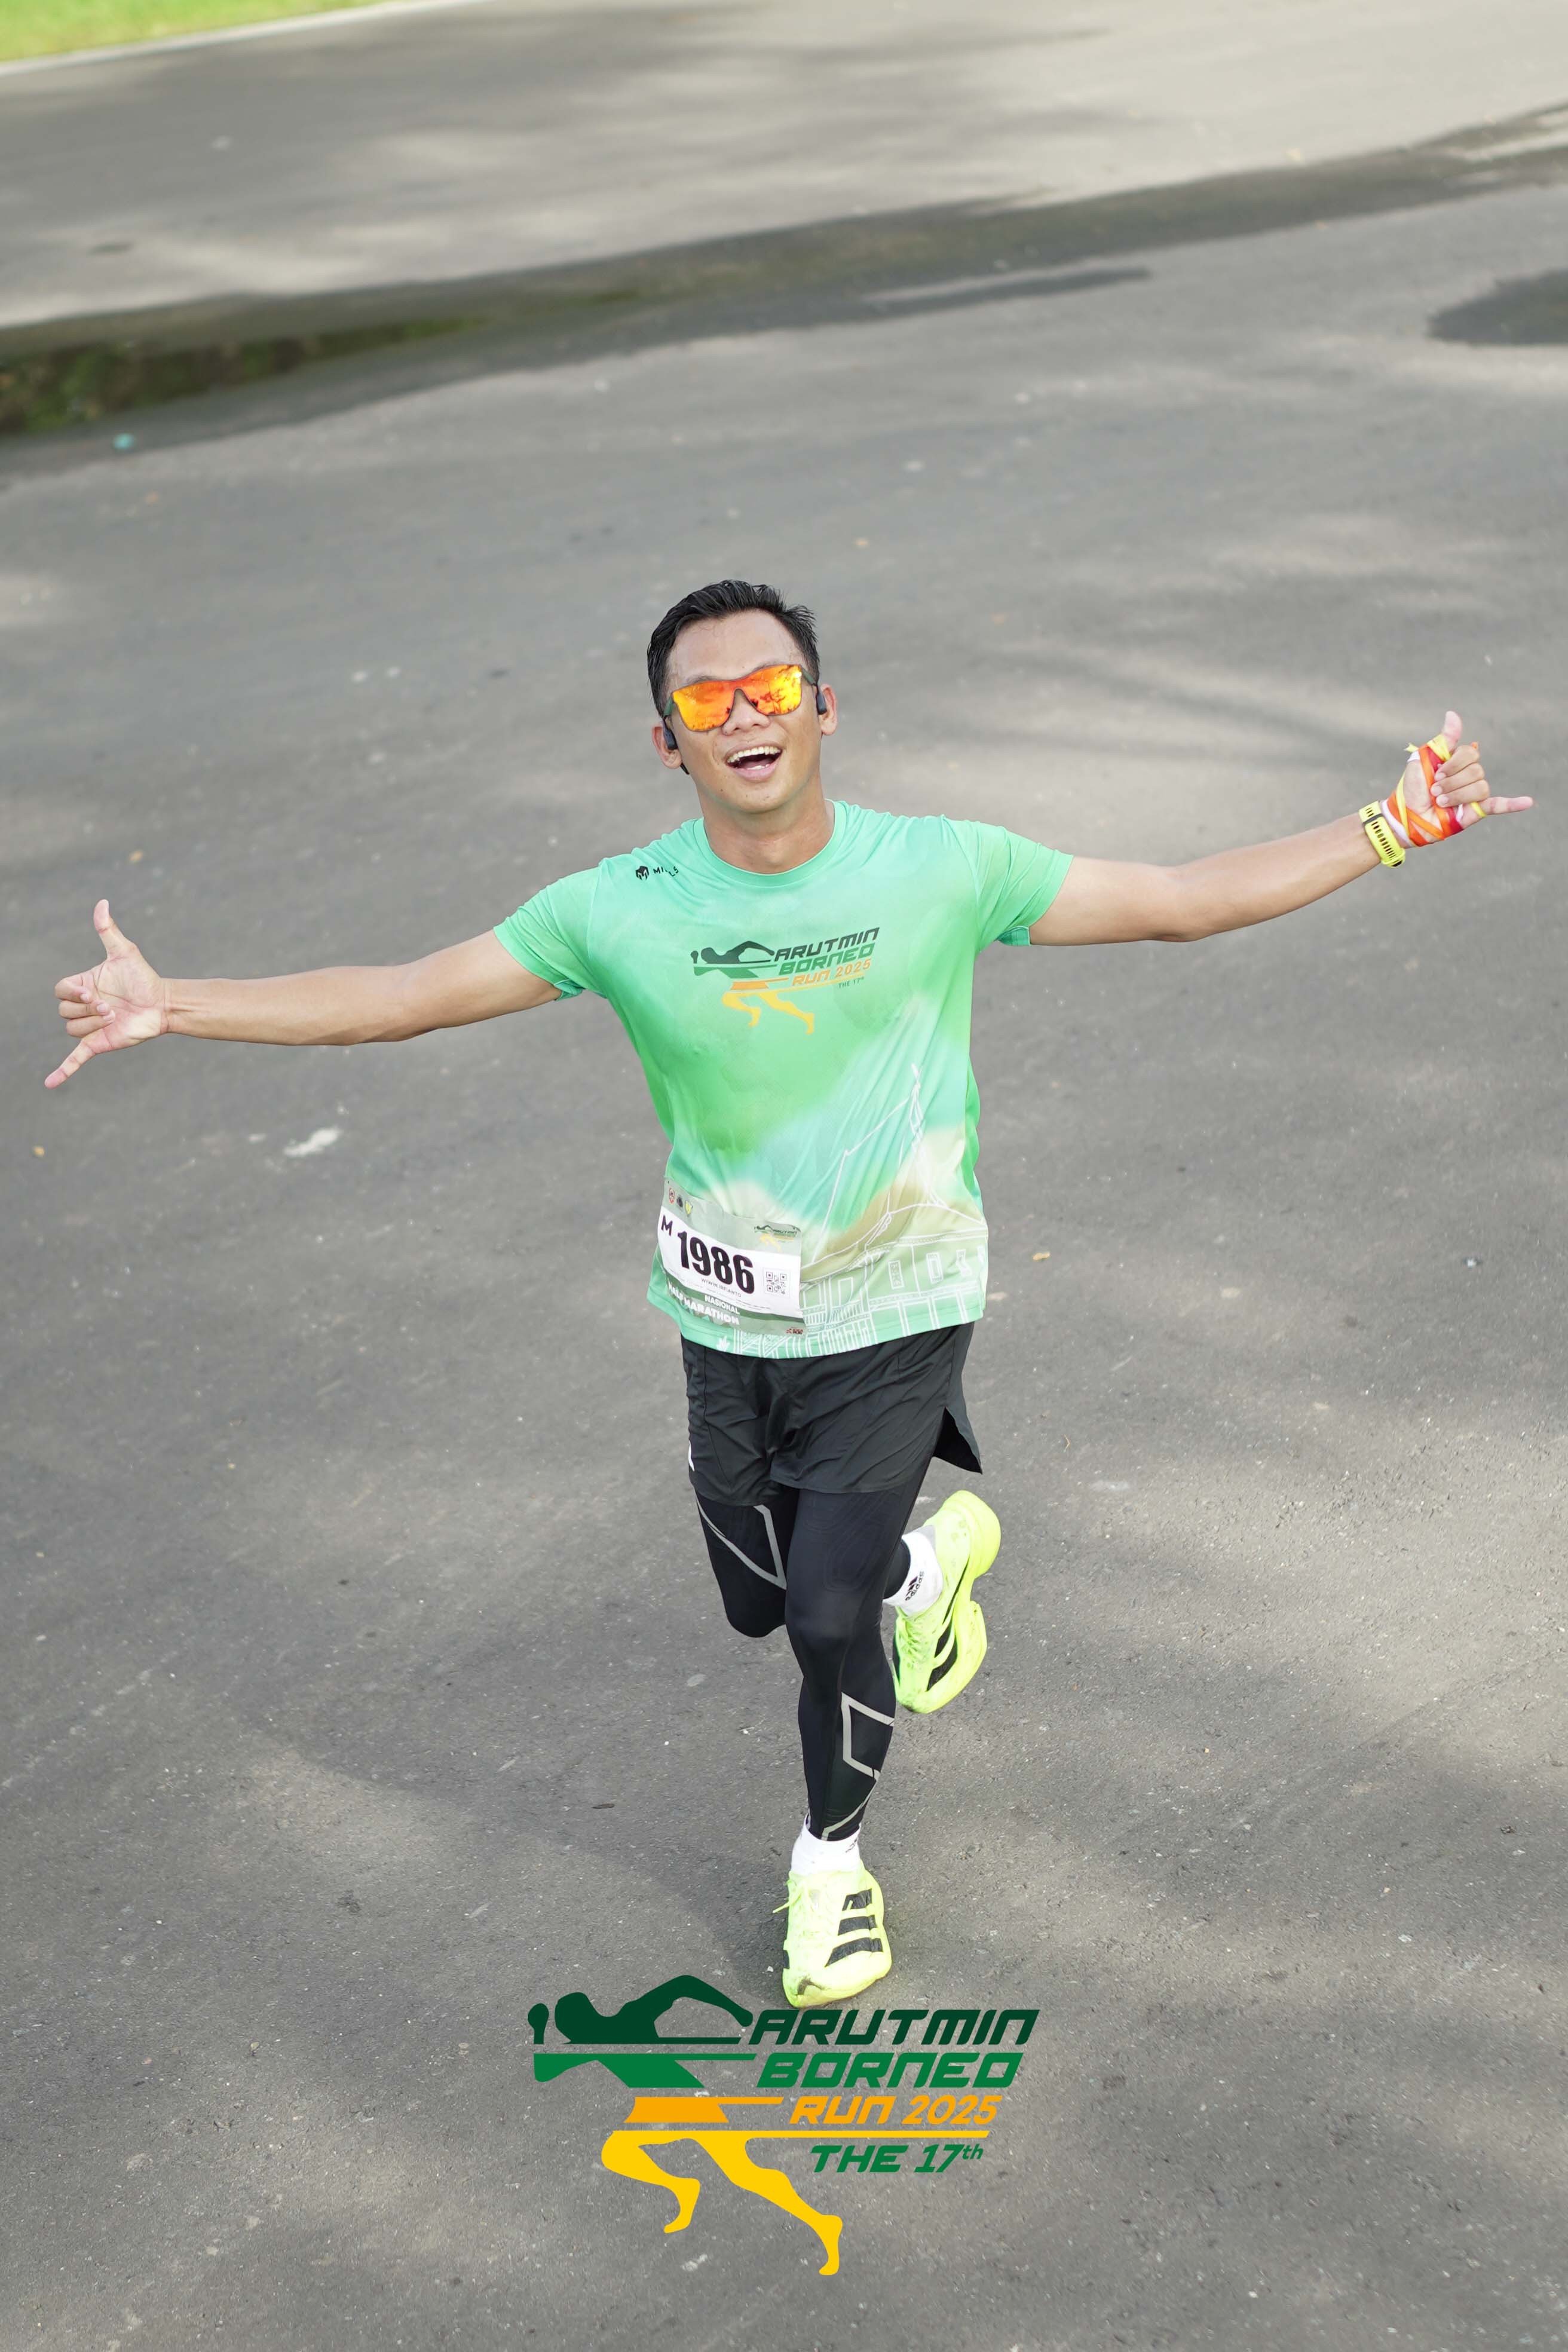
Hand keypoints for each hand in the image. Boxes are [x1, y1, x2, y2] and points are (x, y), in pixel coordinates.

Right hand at [46, 900, 168, 1087]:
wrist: (163, 1003)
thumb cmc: (144, 977)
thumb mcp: (124, 953)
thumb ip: (108, 931)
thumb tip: (102, 904)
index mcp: (83, 985)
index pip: (60, 990)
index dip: (71, 992)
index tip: (92, 991)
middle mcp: (83, 1007)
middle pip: (64, 1011)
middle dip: (86, 1010)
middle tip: (110, 1007)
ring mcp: (90, 1027)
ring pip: (71, 1029)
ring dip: (91, 1025)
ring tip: (113, 1017)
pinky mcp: (99, 1044)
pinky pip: (75, 1059)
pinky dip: (63, 1072)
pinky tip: (50, 1084)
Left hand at [1396, 707, 1532, 837]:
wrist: (1405, 816)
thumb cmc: (1412, 788)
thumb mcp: (1423, 759)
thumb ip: (1443, 740)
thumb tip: (1453, 714)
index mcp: (1458, 761)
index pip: (1470, 753)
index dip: (1454, 764)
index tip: (1436, 773)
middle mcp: (1468, 776)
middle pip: (1476, 771)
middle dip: (1452, 781)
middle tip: (1434, 790)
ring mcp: (1473, 794)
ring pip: (1481, 787)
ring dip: (1458, 795)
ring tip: (1441, 802)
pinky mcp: (1475, 811)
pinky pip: (1498, 805)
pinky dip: (1513, 804)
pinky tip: (1527, 802)